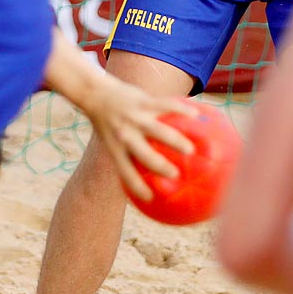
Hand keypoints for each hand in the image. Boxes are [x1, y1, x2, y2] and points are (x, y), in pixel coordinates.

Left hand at [86, 77, 193, 201]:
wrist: (96, 93)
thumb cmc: (108, 123)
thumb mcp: (111, 141)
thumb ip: (128, 155)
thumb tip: (148, 172)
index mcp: (116, 149)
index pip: (127, 173)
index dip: (138, 187)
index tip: (152, 199)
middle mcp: (125, 135)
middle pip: (146, 156)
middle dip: (162, 167)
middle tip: (177, 175)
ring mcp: (135, 118)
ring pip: (159, 131)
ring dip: (176, 142)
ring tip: (190, 150)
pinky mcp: (143, 101)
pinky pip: (166, 105)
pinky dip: (181, 110)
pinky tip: (196, 114)